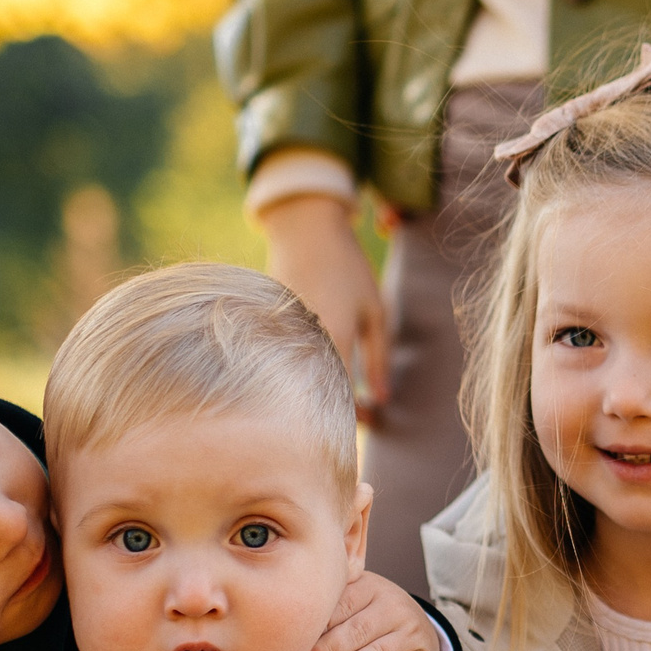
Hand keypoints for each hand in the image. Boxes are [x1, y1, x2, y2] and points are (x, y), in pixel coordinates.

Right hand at [262, 195, 389, 414]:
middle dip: (339, 409)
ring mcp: (282, 338)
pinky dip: (305, 373)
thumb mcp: (375, 311)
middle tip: (362, 411)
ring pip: (300, 384)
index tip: (371, 418)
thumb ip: (378, 358)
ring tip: (343, 390)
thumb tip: (382, 400)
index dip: (356, 416)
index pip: (343, 398)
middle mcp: (303, 343)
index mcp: (335, 340)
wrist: (304, 232)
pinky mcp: (269, 331)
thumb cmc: (347, 269)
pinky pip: (288, 364)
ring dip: (320, 394)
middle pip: (317, 397)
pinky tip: (319, 367)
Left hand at [301, 571, 444, 650]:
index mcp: (370, 587)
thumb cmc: (369, 612)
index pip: (342, 607)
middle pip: (357, 631)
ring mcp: (409, 630)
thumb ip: (329, 602)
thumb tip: (284, 618)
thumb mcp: (354, 596)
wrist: (415, 622)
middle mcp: (392, 606)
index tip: (295, 647)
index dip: (317, 628)